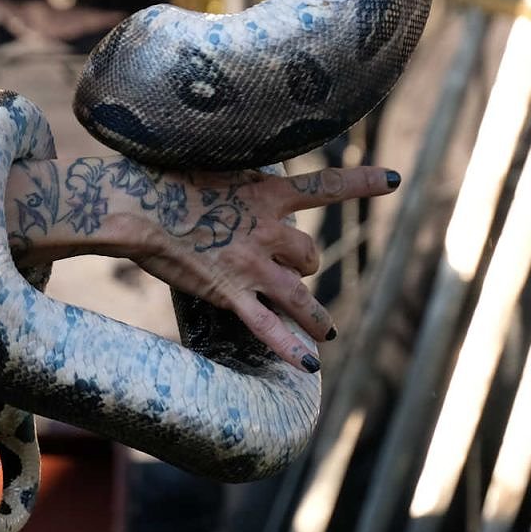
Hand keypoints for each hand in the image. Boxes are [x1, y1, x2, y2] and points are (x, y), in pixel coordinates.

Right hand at [121, 165, 399, 371]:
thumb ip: (240, 179)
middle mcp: (269, 231)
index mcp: (267, 194)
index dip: (362, 183)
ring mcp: (252, 265)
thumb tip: (247, 178)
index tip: (393, 180)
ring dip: (316, 316)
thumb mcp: (215, 166)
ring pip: (302, 297)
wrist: (137, 207)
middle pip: (309, 255)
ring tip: (327, 331)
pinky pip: (268, 326)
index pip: (326, 187)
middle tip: (286, 269)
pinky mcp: (231, 293)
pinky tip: (308, 365)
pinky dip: (289, 347)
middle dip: (303, 264)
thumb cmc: (165, 178)